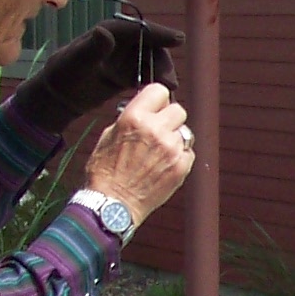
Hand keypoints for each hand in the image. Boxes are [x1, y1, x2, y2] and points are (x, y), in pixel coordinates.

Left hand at [9, 15, 183, 136]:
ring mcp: (125, 59)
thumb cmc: (63, 74)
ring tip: (168, 92)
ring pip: (151, 63)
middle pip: (150, 47)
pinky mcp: (126, 75)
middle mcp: (121, 42)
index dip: (160, 34)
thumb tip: (104, 32)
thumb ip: (93, 48)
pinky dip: (154, 84)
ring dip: (161, 75)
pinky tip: (162, 96)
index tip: (179, 40)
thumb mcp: (77, 61)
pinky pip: (146, 76)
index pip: (139, 29)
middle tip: (170, 83)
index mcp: (110, 31)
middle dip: (163, 63)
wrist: (58, 96)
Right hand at [81, 85, 191, 223]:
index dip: (157, 99)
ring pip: (184, 132)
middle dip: (169, 119)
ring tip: (158, 153)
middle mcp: (156, 129)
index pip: (159, 90)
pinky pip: (188, 152)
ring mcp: (171, 148)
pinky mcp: (181, 166)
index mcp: (134, 118)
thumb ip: (129, 119)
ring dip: (174, 139)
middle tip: (158, 131)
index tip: (155, 107)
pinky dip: (179, 157)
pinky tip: (163, 166)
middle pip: (178, 110)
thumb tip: (144, 109)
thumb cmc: (105, 172)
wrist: (113, 205)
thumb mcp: (108, 136)